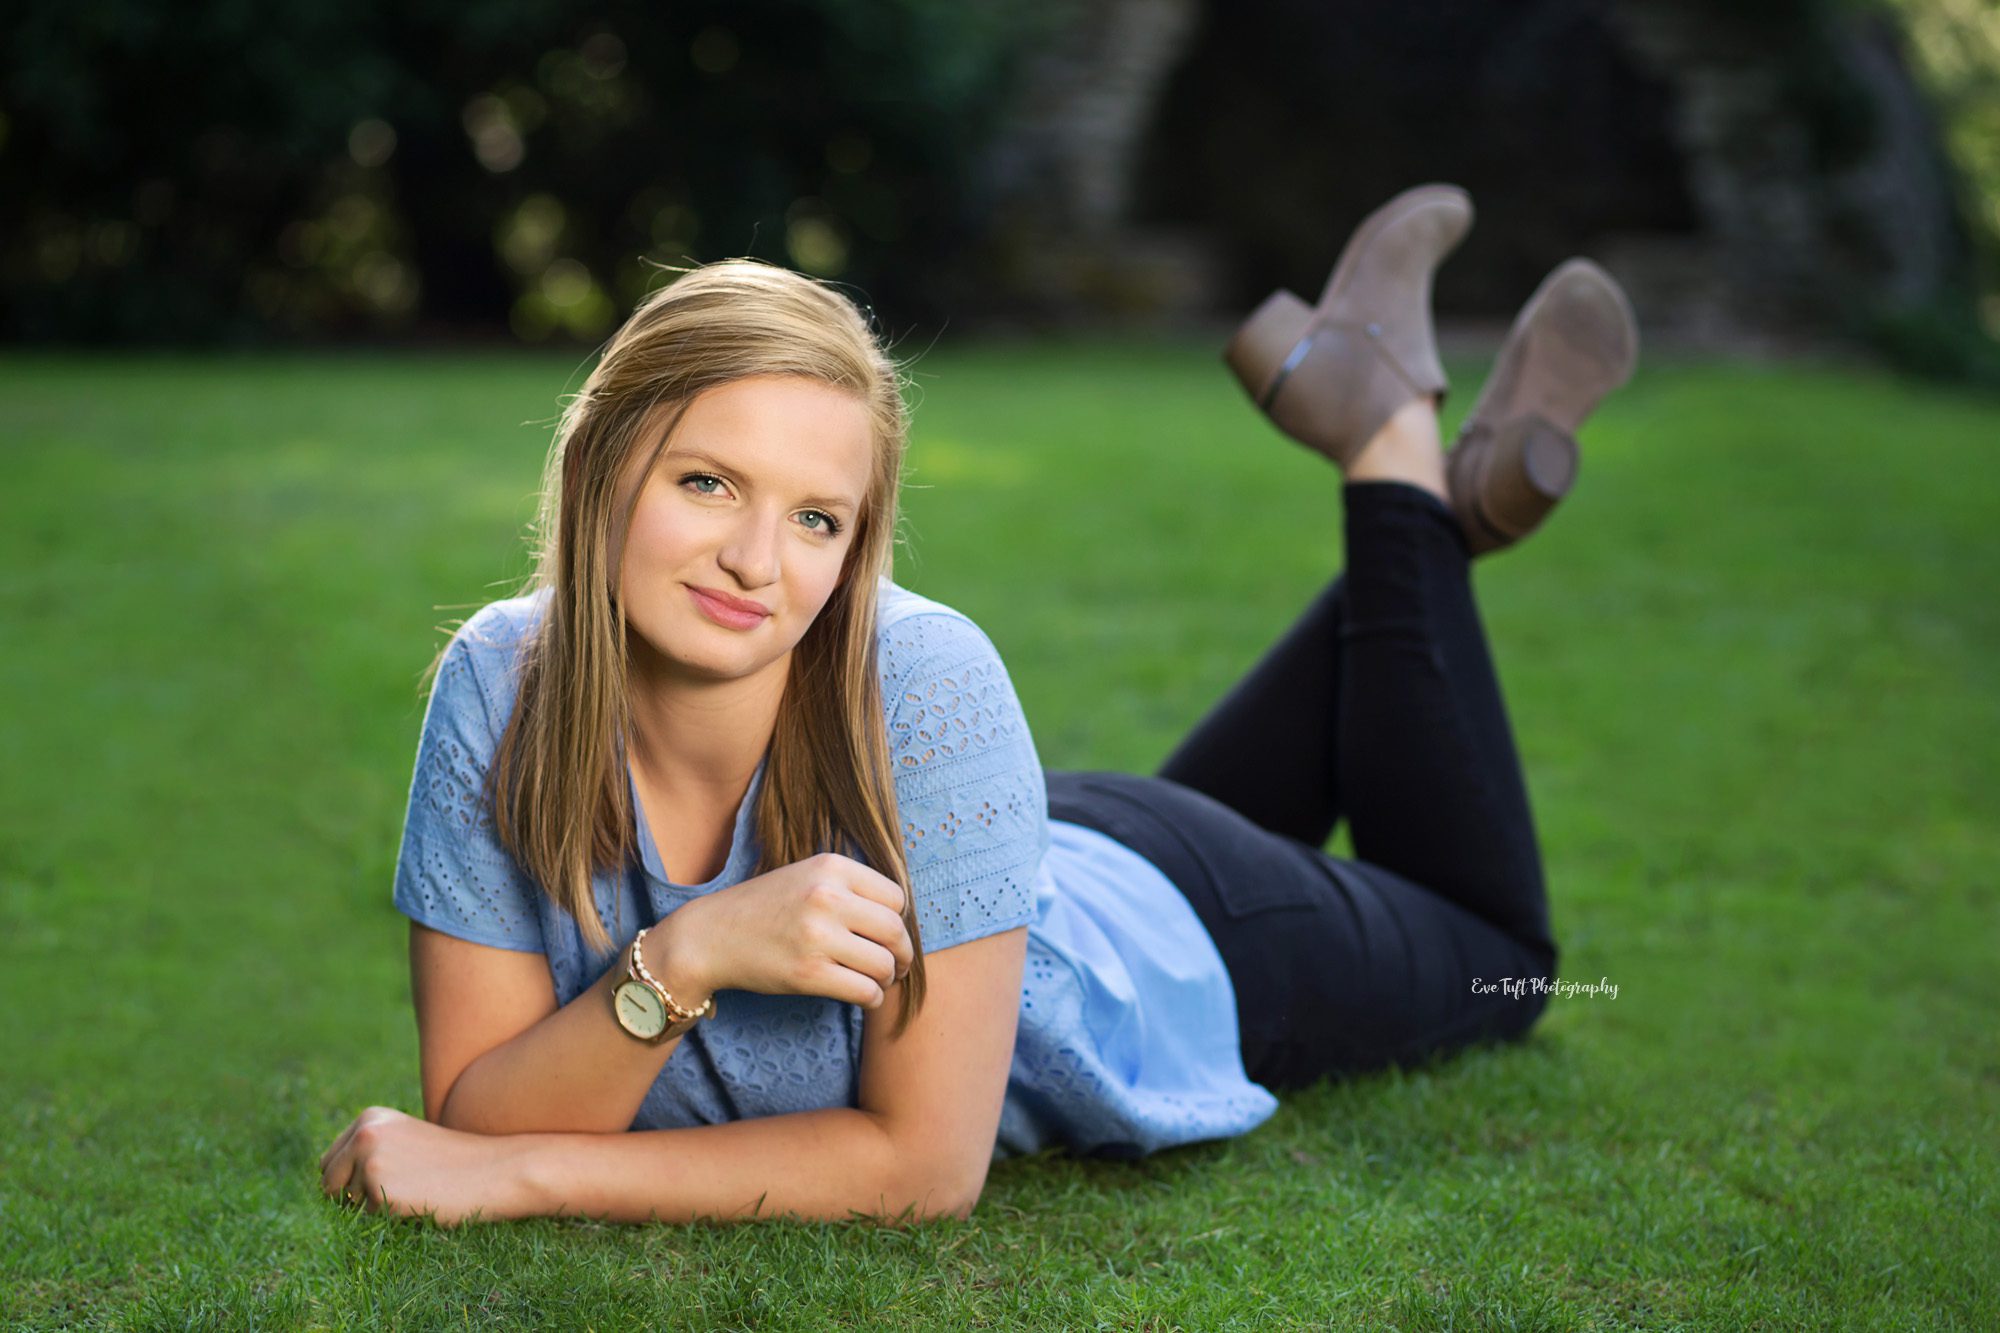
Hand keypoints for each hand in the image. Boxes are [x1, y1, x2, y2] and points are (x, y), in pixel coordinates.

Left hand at [318, 1106, 538, 1224]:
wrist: (492, 1170)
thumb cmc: (452, 1160)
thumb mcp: (406, 1139)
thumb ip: (371, 1148)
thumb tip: (328, 1180)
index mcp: (370, 1118)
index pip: (329, 1161)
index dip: (347, 1180)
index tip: (378, 1185)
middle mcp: (364, 1134)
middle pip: (328, 1182)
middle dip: (348, 1196)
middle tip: (388, 1196)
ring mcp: (370, 1161)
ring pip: (348, 1203)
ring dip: (374, 1206)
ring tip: (414, 1191)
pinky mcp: (378, 1190)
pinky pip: (366, 1219)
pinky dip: (387, 1218)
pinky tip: (417, 1201)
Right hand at [661, 852, 913, 1009]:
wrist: (711, 936)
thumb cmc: (764, 909)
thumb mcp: (807, 876)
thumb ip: (850, 888)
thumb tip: (903, 919)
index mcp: (831, 867)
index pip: (895, 897)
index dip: (898, 921)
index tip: (889, 937)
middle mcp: (827, 897)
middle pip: (895, 931)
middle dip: (903, 955)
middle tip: (898, 967)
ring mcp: (817, 936)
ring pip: (884, 964)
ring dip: (887, 979)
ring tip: (876, 980)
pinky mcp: (808, 974)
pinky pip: (865, 991)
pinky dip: (871, 998)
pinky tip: (862, 996)